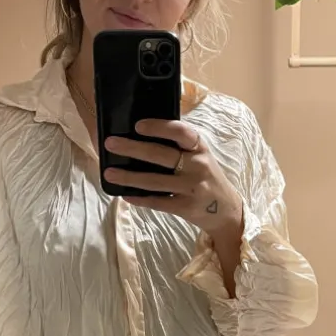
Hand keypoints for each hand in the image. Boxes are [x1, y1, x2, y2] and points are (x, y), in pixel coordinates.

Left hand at [103, 120, 243, 237]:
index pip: (182, 132)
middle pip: (162, 155)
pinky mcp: (186, 208)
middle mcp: (198, 166)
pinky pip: (158, 202)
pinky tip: (125, 194)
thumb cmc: (206, 177)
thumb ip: (180, 147)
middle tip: (111, 143)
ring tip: (109, 173)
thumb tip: (142, 136)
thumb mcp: (200, 156)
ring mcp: (192, 188)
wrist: (226, 210)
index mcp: (200, 148)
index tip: (138, 125)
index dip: (160, 127)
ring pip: (155, 181)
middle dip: (133, 148)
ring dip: (129, 177)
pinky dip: (140, 199)